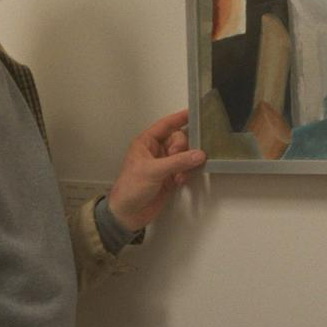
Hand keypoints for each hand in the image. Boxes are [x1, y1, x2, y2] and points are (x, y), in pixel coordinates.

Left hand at [106, 109, 206, 231]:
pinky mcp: (170, 178)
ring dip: (185, 164)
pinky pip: (184, 169)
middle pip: (178, 140)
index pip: (166, 125)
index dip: (179, 118)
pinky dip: (185, 174)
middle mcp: (155, 151)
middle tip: (180, 159)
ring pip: (183, 155)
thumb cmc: (130, 188)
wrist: (128, 213)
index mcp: (146, 143)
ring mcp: (163, 165)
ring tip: (178, 175)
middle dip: (183, 149)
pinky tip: (179, 181)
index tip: (194, 113)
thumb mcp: (153, 171)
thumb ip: (178, 162)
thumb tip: (198, 154)